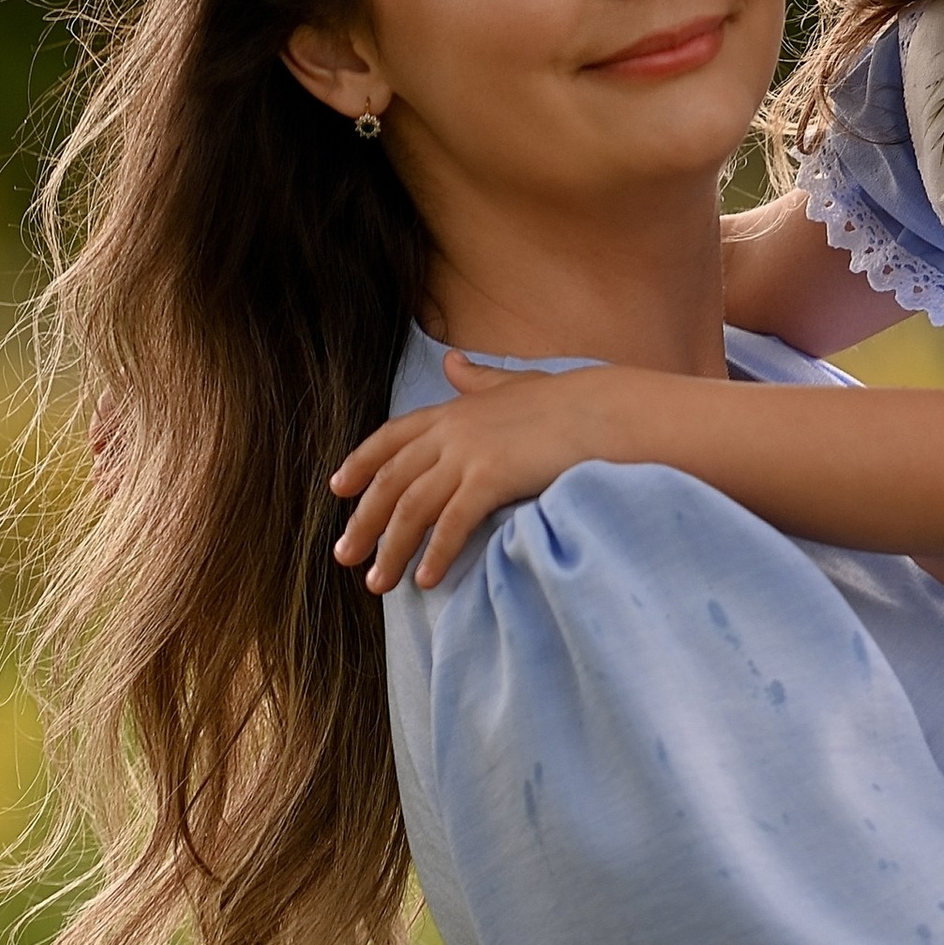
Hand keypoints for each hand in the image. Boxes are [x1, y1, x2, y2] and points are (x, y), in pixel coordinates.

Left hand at [329, 356, 654, 591]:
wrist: (606, 410)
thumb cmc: (569, 401)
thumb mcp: (513, 384)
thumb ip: (477, 380)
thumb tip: (451, 362)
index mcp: (453, 410)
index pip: (391, 438)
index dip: (361, 464)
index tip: (338, 489)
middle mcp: (451, 431)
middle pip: (391, 481)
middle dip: (364, 521)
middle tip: (344, 557)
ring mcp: (469, 454)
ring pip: (412, 508)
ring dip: (392, 549)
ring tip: (378, 583)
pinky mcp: (491, 478)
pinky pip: (452, 523)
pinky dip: (435, 554)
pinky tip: (427, 580)